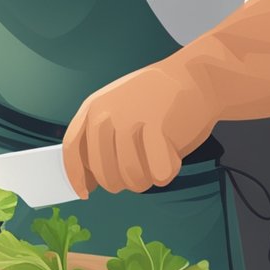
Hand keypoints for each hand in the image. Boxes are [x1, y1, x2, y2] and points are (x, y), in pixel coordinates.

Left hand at [61, 61, 219, 194]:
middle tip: (139, 177)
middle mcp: (106, 114)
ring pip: (131, 177)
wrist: (197, 77)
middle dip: (122, 183)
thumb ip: (101, 139)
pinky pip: (158, 172)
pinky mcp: (158, 127)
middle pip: (104, 173)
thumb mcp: (118, 108)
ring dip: (147, 180)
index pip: (72, 149)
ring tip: (158, 165)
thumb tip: (90, 180)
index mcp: (93, 108)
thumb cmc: (158, 101)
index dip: (76, 176)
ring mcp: (131, 119)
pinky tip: (173, 157)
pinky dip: (167, 173)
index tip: (85, 193)